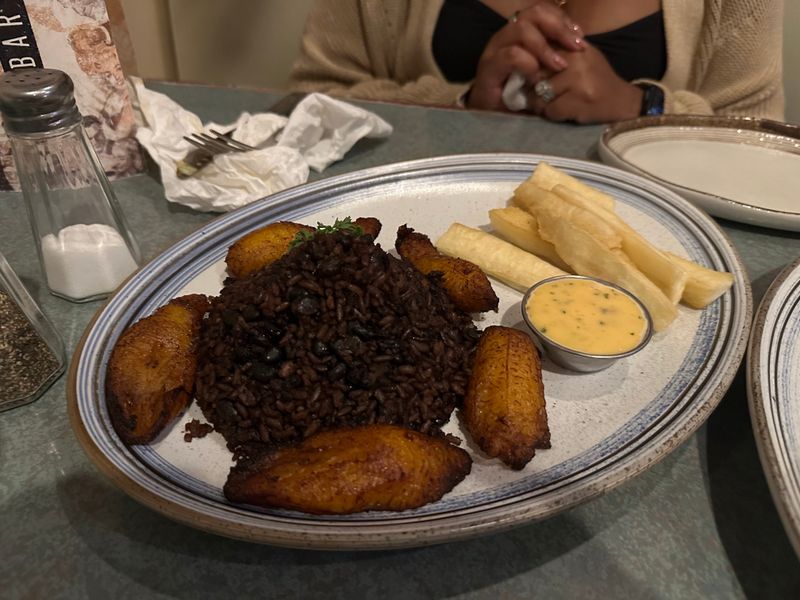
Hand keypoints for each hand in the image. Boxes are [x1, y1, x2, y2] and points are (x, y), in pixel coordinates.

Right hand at [466, 1, 584, 110]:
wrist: (495, 122)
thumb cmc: (523, 99)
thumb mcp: (545, 74)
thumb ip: (556, 57)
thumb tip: (580, 44)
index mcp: (520, 34)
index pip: (541, 10)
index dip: (562, 19)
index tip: (580, 38)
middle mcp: (506, 37)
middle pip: (532, 13)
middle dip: (558, 27)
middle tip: (576, 47)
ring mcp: (494, 52)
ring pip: (519, 29)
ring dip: (544, 46)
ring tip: (558, 65)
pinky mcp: (487, 71)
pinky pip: (509, 55)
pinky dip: (527, 63)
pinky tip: (536, 77)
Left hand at [527, 43, 642, 122]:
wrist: (623, 101)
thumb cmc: (597, 80)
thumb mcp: (580, 59)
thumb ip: (556, 57)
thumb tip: (526, 64)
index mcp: (573, 47)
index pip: (538, 56)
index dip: (533, 71)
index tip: (536, 81)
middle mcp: (576, 60)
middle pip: (536, 76)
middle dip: (535, 89)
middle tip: (542, 97)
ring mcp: (578, 80)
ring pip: (541, 95)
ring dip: (542, 105)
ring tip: (554, 105)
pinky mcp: (580, 100)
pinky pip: (551, 110)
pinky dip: (553, 115)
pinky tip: (564, 113)